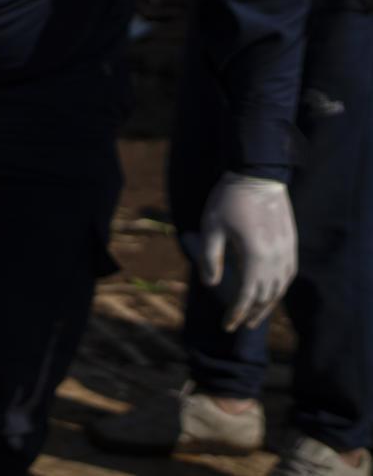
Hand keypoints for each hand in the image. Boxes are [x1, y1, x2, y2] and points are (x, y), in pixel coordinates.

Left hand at [184, 172, 296, 331]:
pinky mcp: (290, 242)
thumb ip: (210, 258)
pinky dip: (280, 288)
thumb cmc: (228, 200)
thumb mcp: (210, 228)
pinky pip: (289, 273)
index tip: (227, 325)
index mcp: (255, 256)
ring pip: (280, 287)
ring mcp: (286, 250)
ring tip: (256, 315)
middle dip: (252, 313)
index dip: (237, 313)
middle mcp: (275, 257)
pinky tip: (272, 292)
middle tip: (239, 325)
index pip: (247, 295)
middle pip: (266, 295)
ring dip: (268, 304)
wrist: (257, 175)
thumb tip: (211, 285)